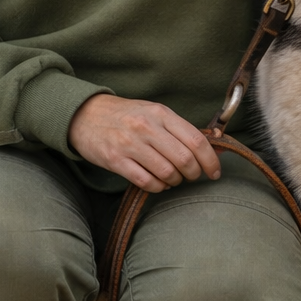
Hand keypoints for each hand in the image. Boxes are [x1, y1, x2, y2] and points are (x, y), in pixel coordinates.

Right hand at [68, 94, 221, 192]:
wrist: (85, 114)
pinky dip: (157, 187)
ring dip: (174, 181)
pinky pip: (146, 182)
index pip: (196, 140)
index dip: (210, 160)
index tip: (215, 172)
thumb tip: (215, 147)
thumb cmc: (126, 116)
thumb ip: (181, 129)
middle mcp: (146, 127)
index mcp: (160, 113)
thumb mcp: (154, 113)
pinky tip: (157, 183)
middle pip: (184, 159)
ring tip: (172, 179)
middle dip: (193, 174)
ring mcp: (130, 144)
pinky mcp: (115, 160)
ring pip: (167, 173)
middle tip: (191, 176)